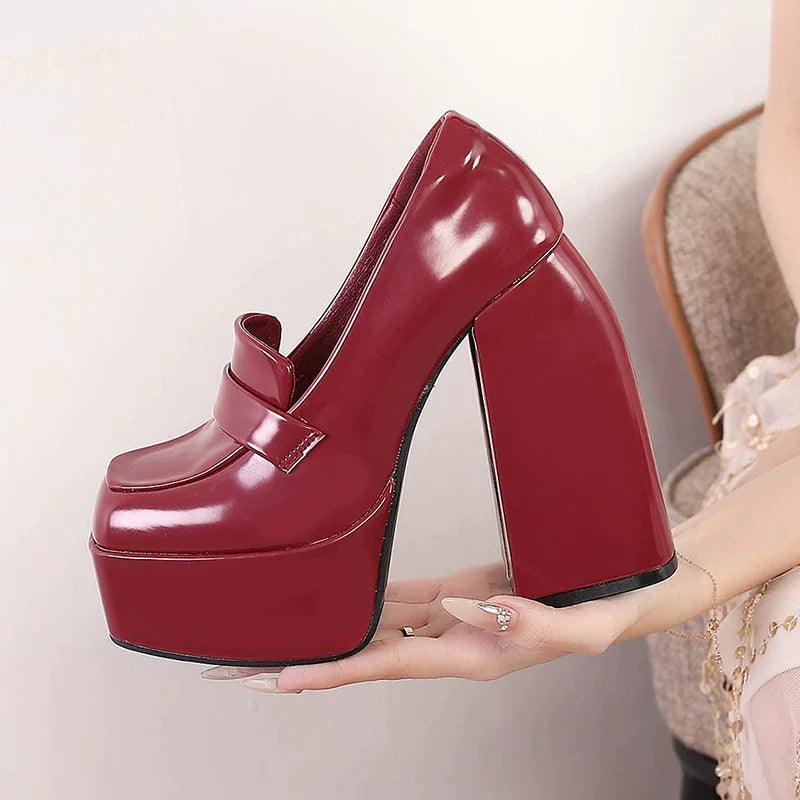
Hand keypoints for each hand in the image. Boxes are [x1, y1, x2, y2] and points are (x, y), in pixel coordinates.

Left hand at [201, 562, 662, 692]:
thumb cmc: (605, 613)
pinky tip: (338, 598)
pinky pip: (403, 599)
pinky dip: (367, 600)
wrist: (618, 593)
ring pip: (378, 626)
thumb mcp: (583, 625)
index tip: (281, 679)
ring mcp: (452, 619)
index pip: (390, 663)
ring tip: (276, 637)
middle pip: (367, 653)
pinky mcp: (459, 593)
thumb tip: (471, 614)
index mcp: (474, 657)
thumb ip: (531, 624)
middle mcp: (452, 644)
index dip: (336, 670)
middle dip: (308, 662)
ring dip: (330, 631)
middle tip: (243, 670)